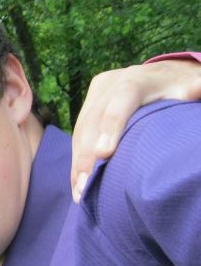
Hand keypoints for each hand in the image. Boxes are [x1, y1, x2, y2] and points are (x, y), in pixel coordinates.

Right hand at [71, 59, 200, 201]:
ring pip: (80, 130)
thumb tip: (198, 90)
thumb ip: (194, 89)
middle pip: (93, 121)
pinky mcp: (88, 105)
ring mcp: (96, 95)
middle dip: (86, 155)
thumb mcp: (189, 87)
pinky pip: (77, 134)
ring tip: (79, 191)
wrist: (160, 74)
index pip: (120, 102)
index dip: (111, 127)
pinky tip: (77, 182)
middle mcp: (111, 85)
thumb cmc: (178, 89)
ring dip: (78, 162)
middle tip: (85, 185)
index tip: (104, 154)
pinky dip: (77, 159)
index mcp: (137, 80)